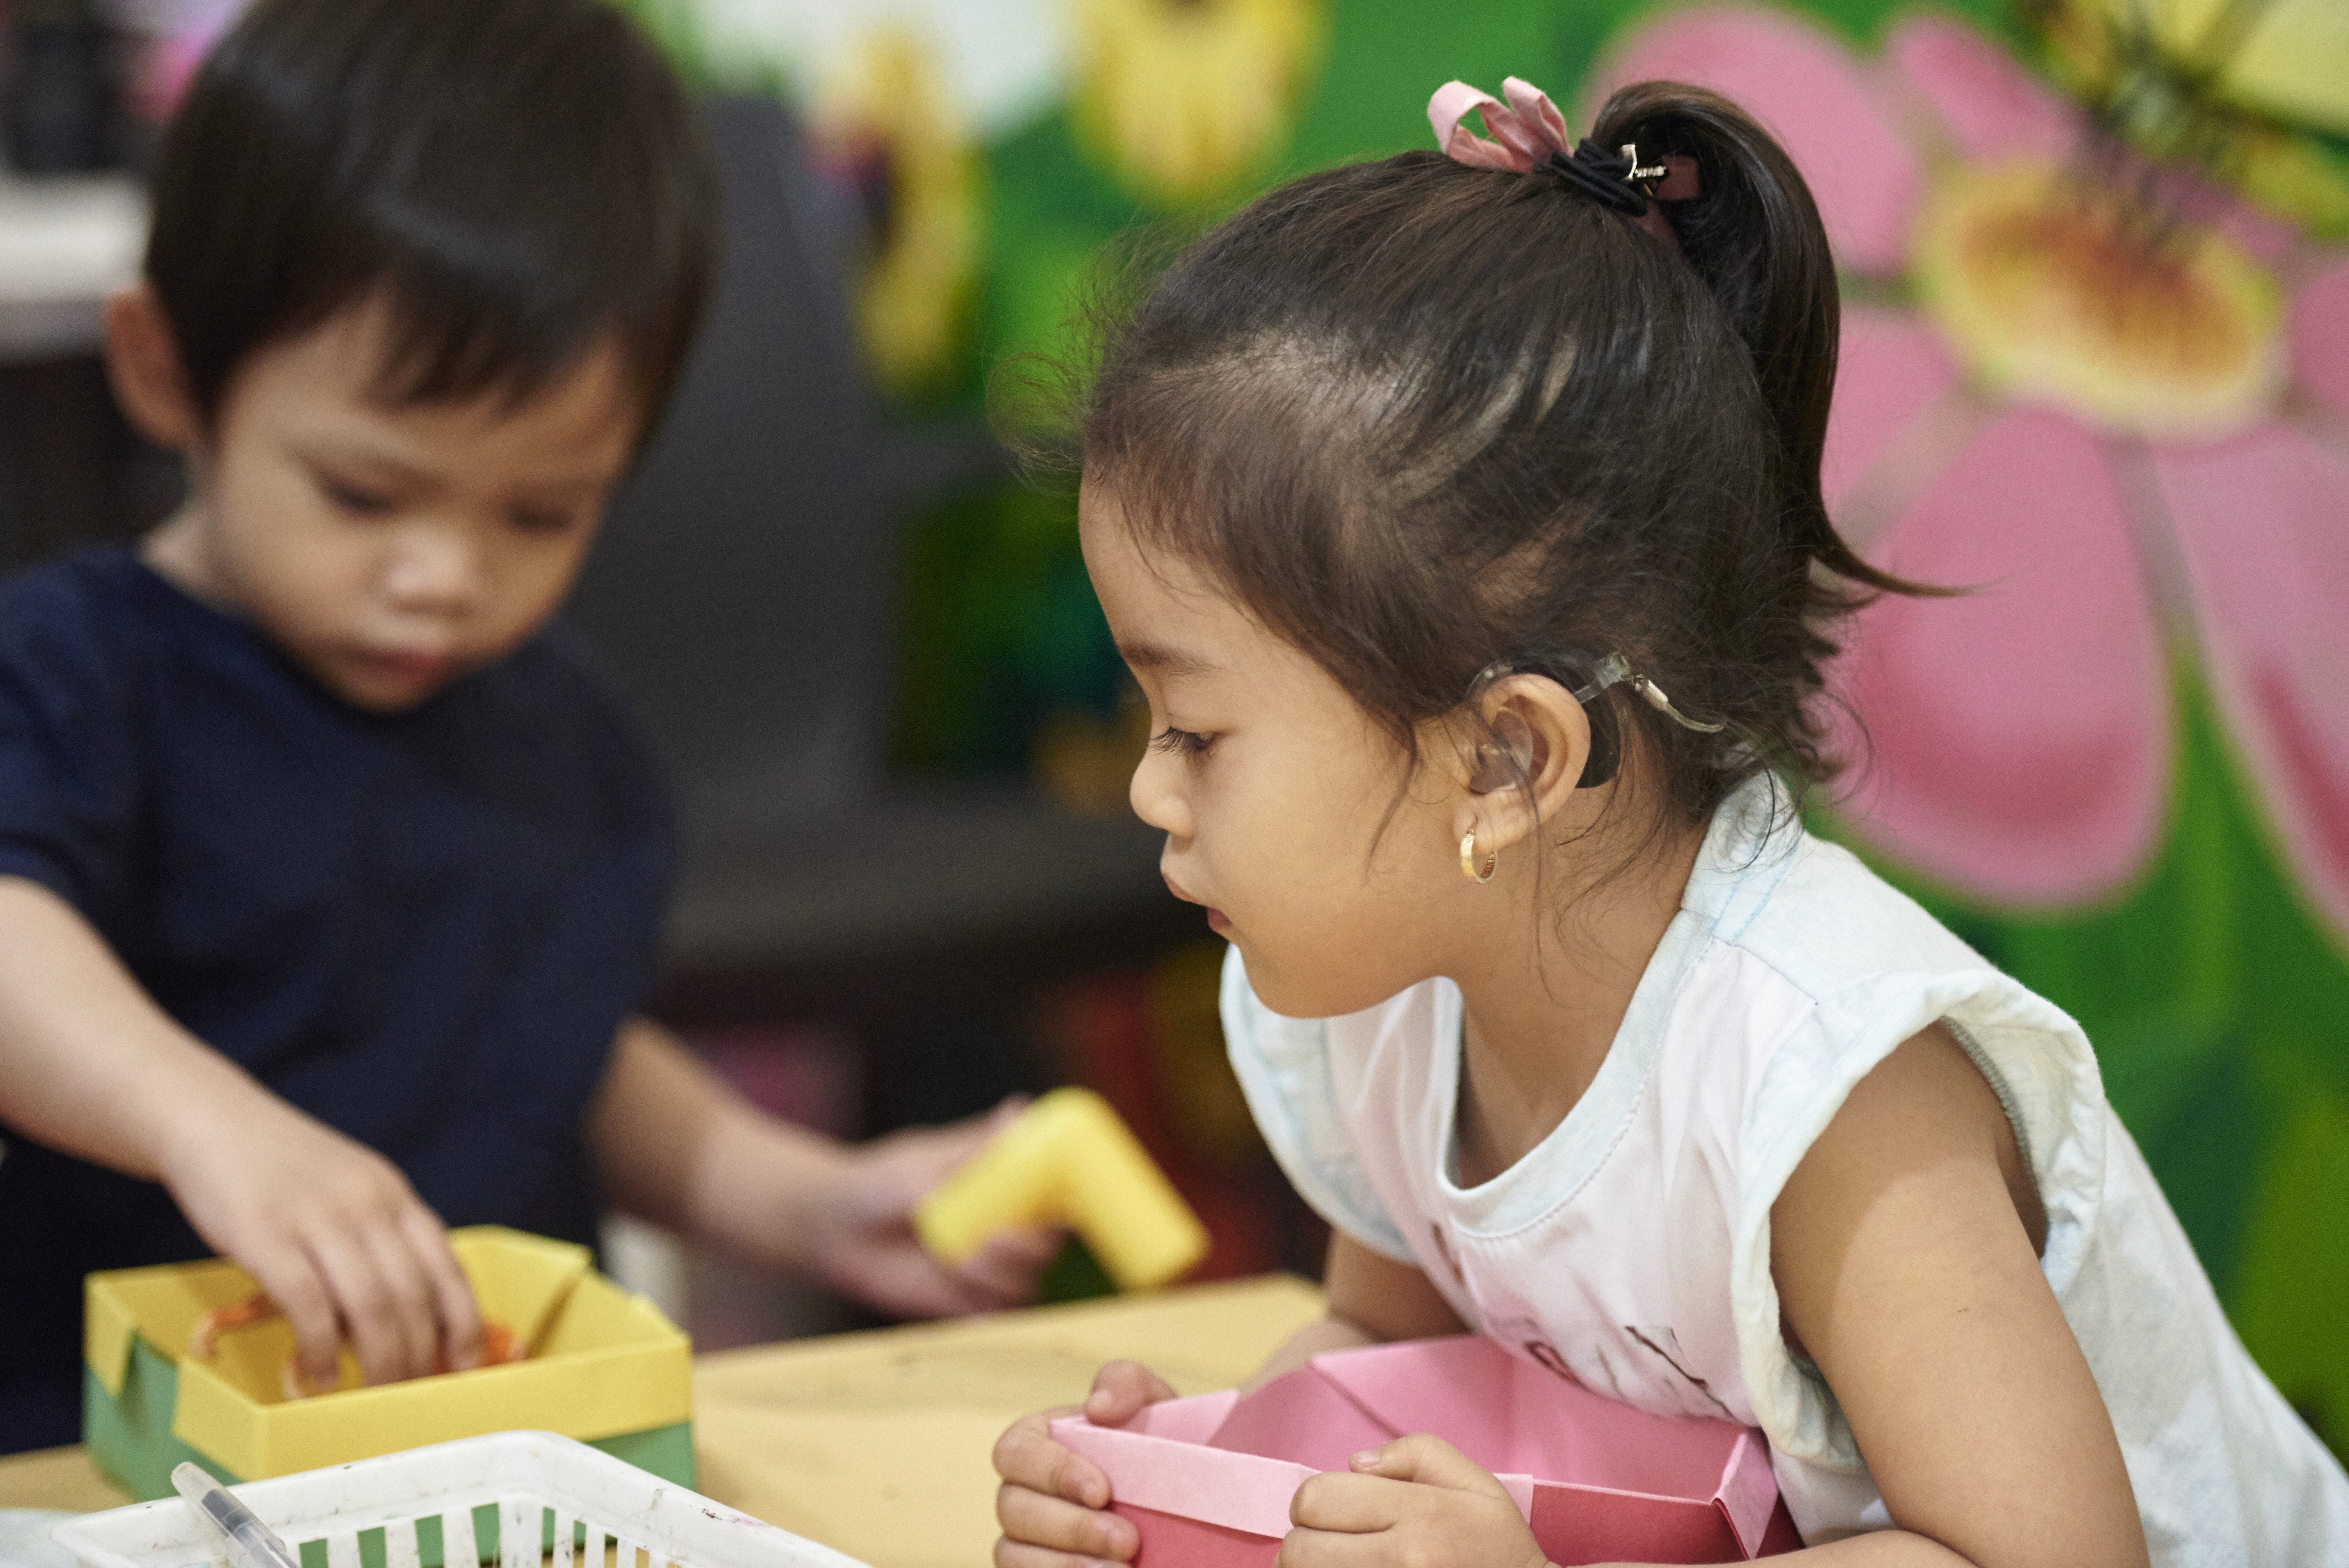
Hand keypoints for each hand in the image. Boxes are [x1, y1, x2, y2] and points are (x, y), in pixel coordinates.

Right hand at [156, 1076, 480, 1391]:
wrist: (213, 1120)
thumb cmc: (284, 1169)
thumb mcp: (352, 1191)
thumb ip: (380, 1241)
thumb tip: (402, 1318)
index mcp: (395, 1197)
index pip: (447, 1268)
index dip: (462, 1323)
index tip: (463, 1367)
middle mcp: (367, 1206)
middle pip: (412, 1296)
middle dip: (417, 1357)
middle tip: (408, 1397)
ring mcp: (317, 1219)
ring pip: (370, 1305)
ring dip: (377, 1361)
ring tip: (369, 1398)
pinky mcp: (264, 1235)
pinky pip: (307, 1303)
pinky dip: (319, 1347)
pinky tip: (318, 1375)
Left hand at [802, 1101, 1061, 1317]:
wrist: (832, 1226)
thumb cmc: (880, 1180)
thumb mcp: (928, 1161)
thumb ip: (977, 1146)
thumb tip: (1020, 1108)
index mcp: (1005, 1191)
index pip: (1056, 1201)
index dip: (1071, 1206)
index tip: (1064, 1208)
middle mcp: (1003, 1231)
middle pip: (1046, 1247)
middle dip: (1031, 1246)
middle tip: (998, 1236)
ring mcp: (984, 1270)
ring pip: (1022, 1284)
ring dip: (1001, 1276)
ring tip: (959, 1261)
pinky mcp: (960, 1305)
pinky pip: (991, 1317)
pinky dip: (984, 1311)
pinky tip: (959, 1292)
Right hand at [994, 1360, 1176, 1567]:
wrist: (1178, 1496)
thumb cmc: (1153, 1441)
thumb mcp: (1150, 1402)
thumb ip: (1125, 1383)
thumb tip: (1097, 1406)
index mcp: (1034, 1443)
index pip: (1017, 1452)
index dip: (1053, 1472)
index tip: (1102, 1492)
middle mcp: (1018, 1492)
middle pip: (1014, 1510)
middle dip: (1072, 1528)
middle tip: (1128, 1541)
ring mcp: (1022, 1540)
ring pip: (1013, 1556)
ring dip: (1066, 1566)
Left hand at [1282, 1435, 1547, 1567]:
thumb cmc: (1497, 1547)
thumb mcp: (1475, 1485)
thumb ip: (1417, 1454)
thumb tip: (1355, 1463)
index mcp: (1420, 1514)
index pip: (1317, 1498)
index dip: (1315, 1501)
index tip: (1334, 1510)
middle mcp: (1402, 1560)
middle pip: (1299, 1550)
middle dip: (1307, 1542)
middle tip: (1333, 1544)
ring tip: (1344, 1563)